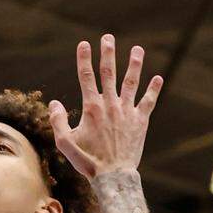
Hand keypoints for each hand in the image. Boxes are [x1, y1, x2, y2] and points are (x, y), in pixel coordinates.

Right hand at [48, 35, 163, 179]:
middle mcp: (110, 105)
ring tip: (137, 50)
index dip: (84, 59)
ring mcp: (127, 112)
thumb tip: (54, 103)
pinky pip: (148, 101)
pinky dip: (153, 89)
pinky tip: (158, 78)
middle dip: (108, 53)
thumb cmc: (87, 160)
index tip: (84, 44)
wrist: (113, 175)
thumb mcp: (64, 143)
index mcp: (91, 108)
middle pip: (109, 73)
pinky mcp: (140, 122)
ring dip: (134, 65)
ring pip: (131, 82)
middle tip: (108, 37)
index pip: (86, 77)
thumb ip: (57, 121)